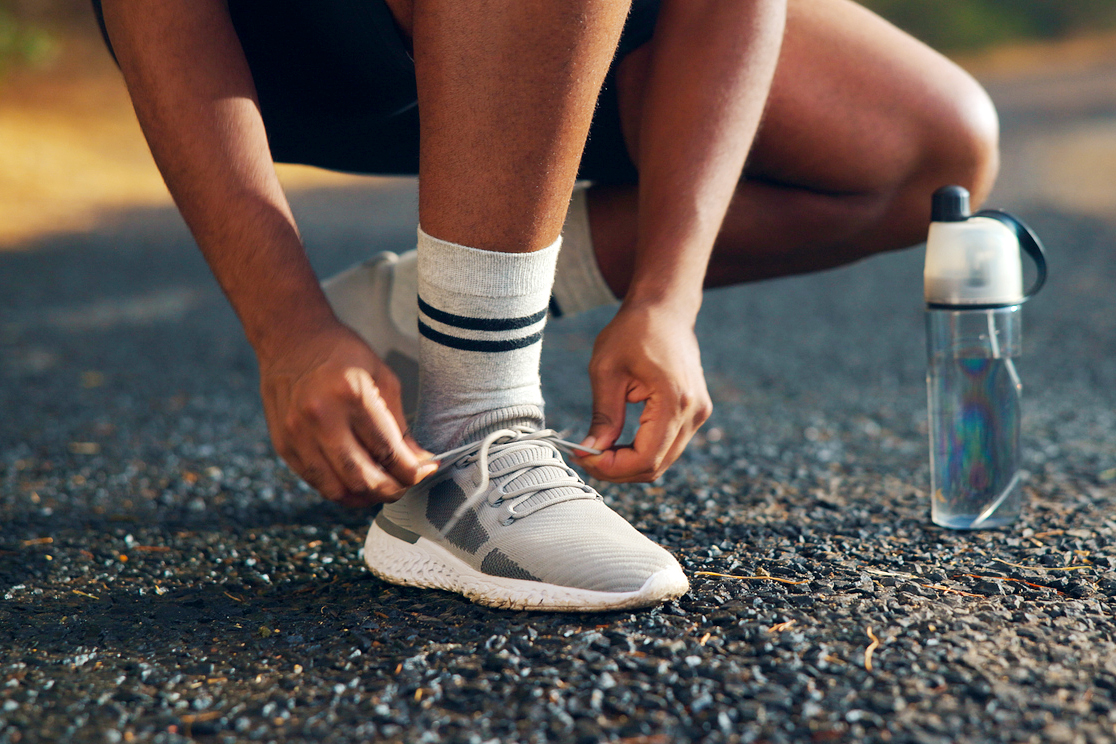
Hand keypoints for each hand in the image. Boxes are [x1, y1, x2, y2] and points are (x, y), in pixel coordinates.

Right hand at [258, 320, 435, 505]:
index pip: (388, 451)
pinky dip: (341, 488)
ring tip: (383, 486)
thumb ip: (399, 424)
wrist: (291, 339)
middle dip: (392, 490)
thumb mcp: (382, 377)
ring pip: (337, 489)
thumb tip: (419, 462)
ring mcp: (297, 434)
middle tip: (405, 484)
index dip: (412, 471)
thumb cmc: (341, 354)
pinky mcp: (284, 445)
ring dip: (366, 496)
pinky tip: (357, 481)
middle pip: (362, 478)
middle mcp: (320, 418)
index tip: (425, 472)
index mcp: (350, 396)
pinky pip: (316, 482)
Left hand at [575, 302, 711, 481]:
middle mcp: (694, 413)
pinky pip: (667, 447)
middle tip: (585, 456)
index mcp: (675, 401)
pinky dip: (641, 452)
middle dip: (617, 469)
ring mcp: (698, 414)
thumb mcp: (606, 371)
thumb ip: (603, 417)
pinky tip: (617, 442)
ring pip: (662, 461)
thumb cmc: (633, 331)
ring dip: (628, 463)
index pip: (646, 458)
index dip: (612, 467)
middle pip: (655, 466)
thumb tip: (590, 452)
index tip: (582, 456)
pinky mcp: (694, 413)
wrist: (665, 309)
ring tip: (598, 449)